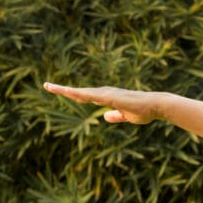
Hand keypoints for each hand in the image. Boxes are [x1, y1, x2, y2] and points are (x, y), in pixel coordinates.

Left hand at [43, 82, 161, 124]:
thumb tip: (105, 116)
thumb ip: (116, 116)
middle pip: (80, 92)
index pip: (85, 96)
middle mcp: (104, 93)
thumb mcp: (127, 116)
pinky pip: (93, 96)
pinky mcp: (112, 97)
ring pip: (83, 92)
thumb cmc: (144, 111)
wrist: (156, 106)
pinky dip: (81, 94)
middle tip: (46, 86)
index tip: (59, 91)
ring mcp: (107, 94)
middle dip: (63, 90)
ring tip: (51, 87)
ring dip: (67, 90)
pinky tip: (70, 92)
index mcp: (106, 97)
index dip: (72, 94)